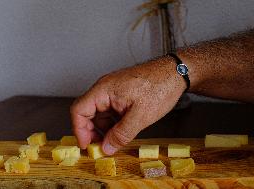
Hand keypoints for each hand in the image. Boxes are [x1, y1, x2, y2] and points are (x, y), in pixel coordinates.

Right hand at [70, 57, 186, 154]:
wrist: (175, 73)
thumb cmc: (159, 87)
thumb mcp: (140, 116)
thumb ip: (121, 134)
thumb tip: (106, 148)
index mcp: (103, 90)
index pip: (78, 110)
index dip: (79, 130)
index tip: (87, 146)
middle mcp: (104, 88)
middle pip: (87, 112)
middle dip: (91, 131)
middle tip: (100, 147)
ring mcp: (112, 90)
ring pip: (99, 113)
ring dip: (103, 129)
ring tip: (113, 142)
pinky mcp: (121, 93)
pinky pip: (110, 110)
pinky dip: (112, 123)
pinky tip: (121, 131)